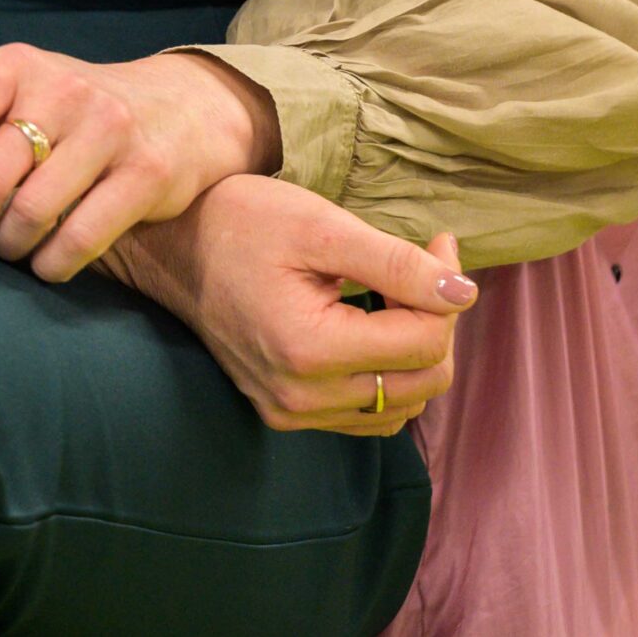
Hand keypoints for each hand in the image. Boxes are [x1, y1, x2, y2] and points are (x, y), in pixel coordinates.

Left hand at [0, 44, 279, 282]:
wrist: (180, 110)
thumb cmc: (75, 116)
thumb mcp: (22, 99)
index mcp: (13, 66)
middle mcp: (59, 88)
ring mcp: (107, 127)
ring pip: (26, 216)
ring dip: (6, 250)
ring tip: (9, 249)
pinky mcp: (145, 172)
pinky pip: (76, 242)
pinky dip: (48, 267)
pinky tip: (46, 264)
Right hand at [103, 176, 475, 435]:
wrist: (173, 246)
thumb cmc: (241, 222)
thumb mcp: (321, 225)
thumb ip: (395, 264)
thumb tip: (464, 293)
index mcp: (310, 350)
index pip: (424, 342)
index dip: (446, 289)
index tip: (438, 243)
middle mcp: (303, 397)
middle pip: (422, 380)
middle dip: (437, 319)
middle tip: (424, 264)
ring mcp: (293, 413)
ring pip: (401, 404)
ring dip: (416, 350)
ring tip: (397, 293)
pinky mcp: (286, 413)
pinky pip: (366, 414)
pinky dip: (387, 375)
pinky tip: (373, 327)